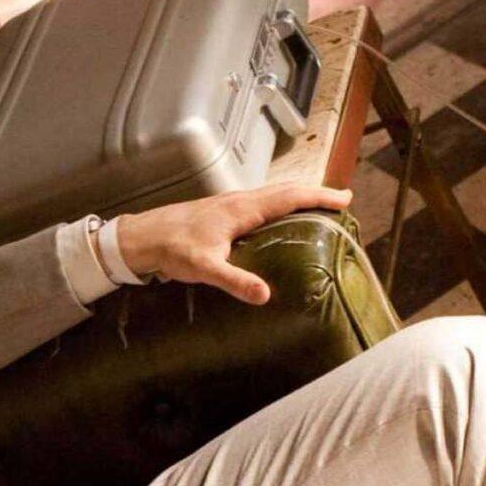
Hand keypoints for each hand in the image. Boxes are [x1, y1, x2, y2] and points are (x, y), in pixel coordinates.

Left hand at [115, 181, 355, 303]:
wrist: (142, 237)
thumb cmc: (171, 249)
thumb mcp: (204, 268)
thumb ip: (235, 281)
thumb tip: (265, 295)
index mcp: (242, 209)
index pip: (289, 197)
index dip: (318, 196)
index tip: (343, 198)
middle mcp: (239, 200)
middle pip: (285, 191)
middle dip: (315, 193)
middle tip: (341, 199)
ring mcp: (230, 203)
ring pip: (272, 194)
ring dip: (298, 196)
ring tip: (317, 204)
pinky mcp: (222, 211)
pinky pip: (260, 202)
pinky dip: (279, 203)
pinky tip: (278, 217)